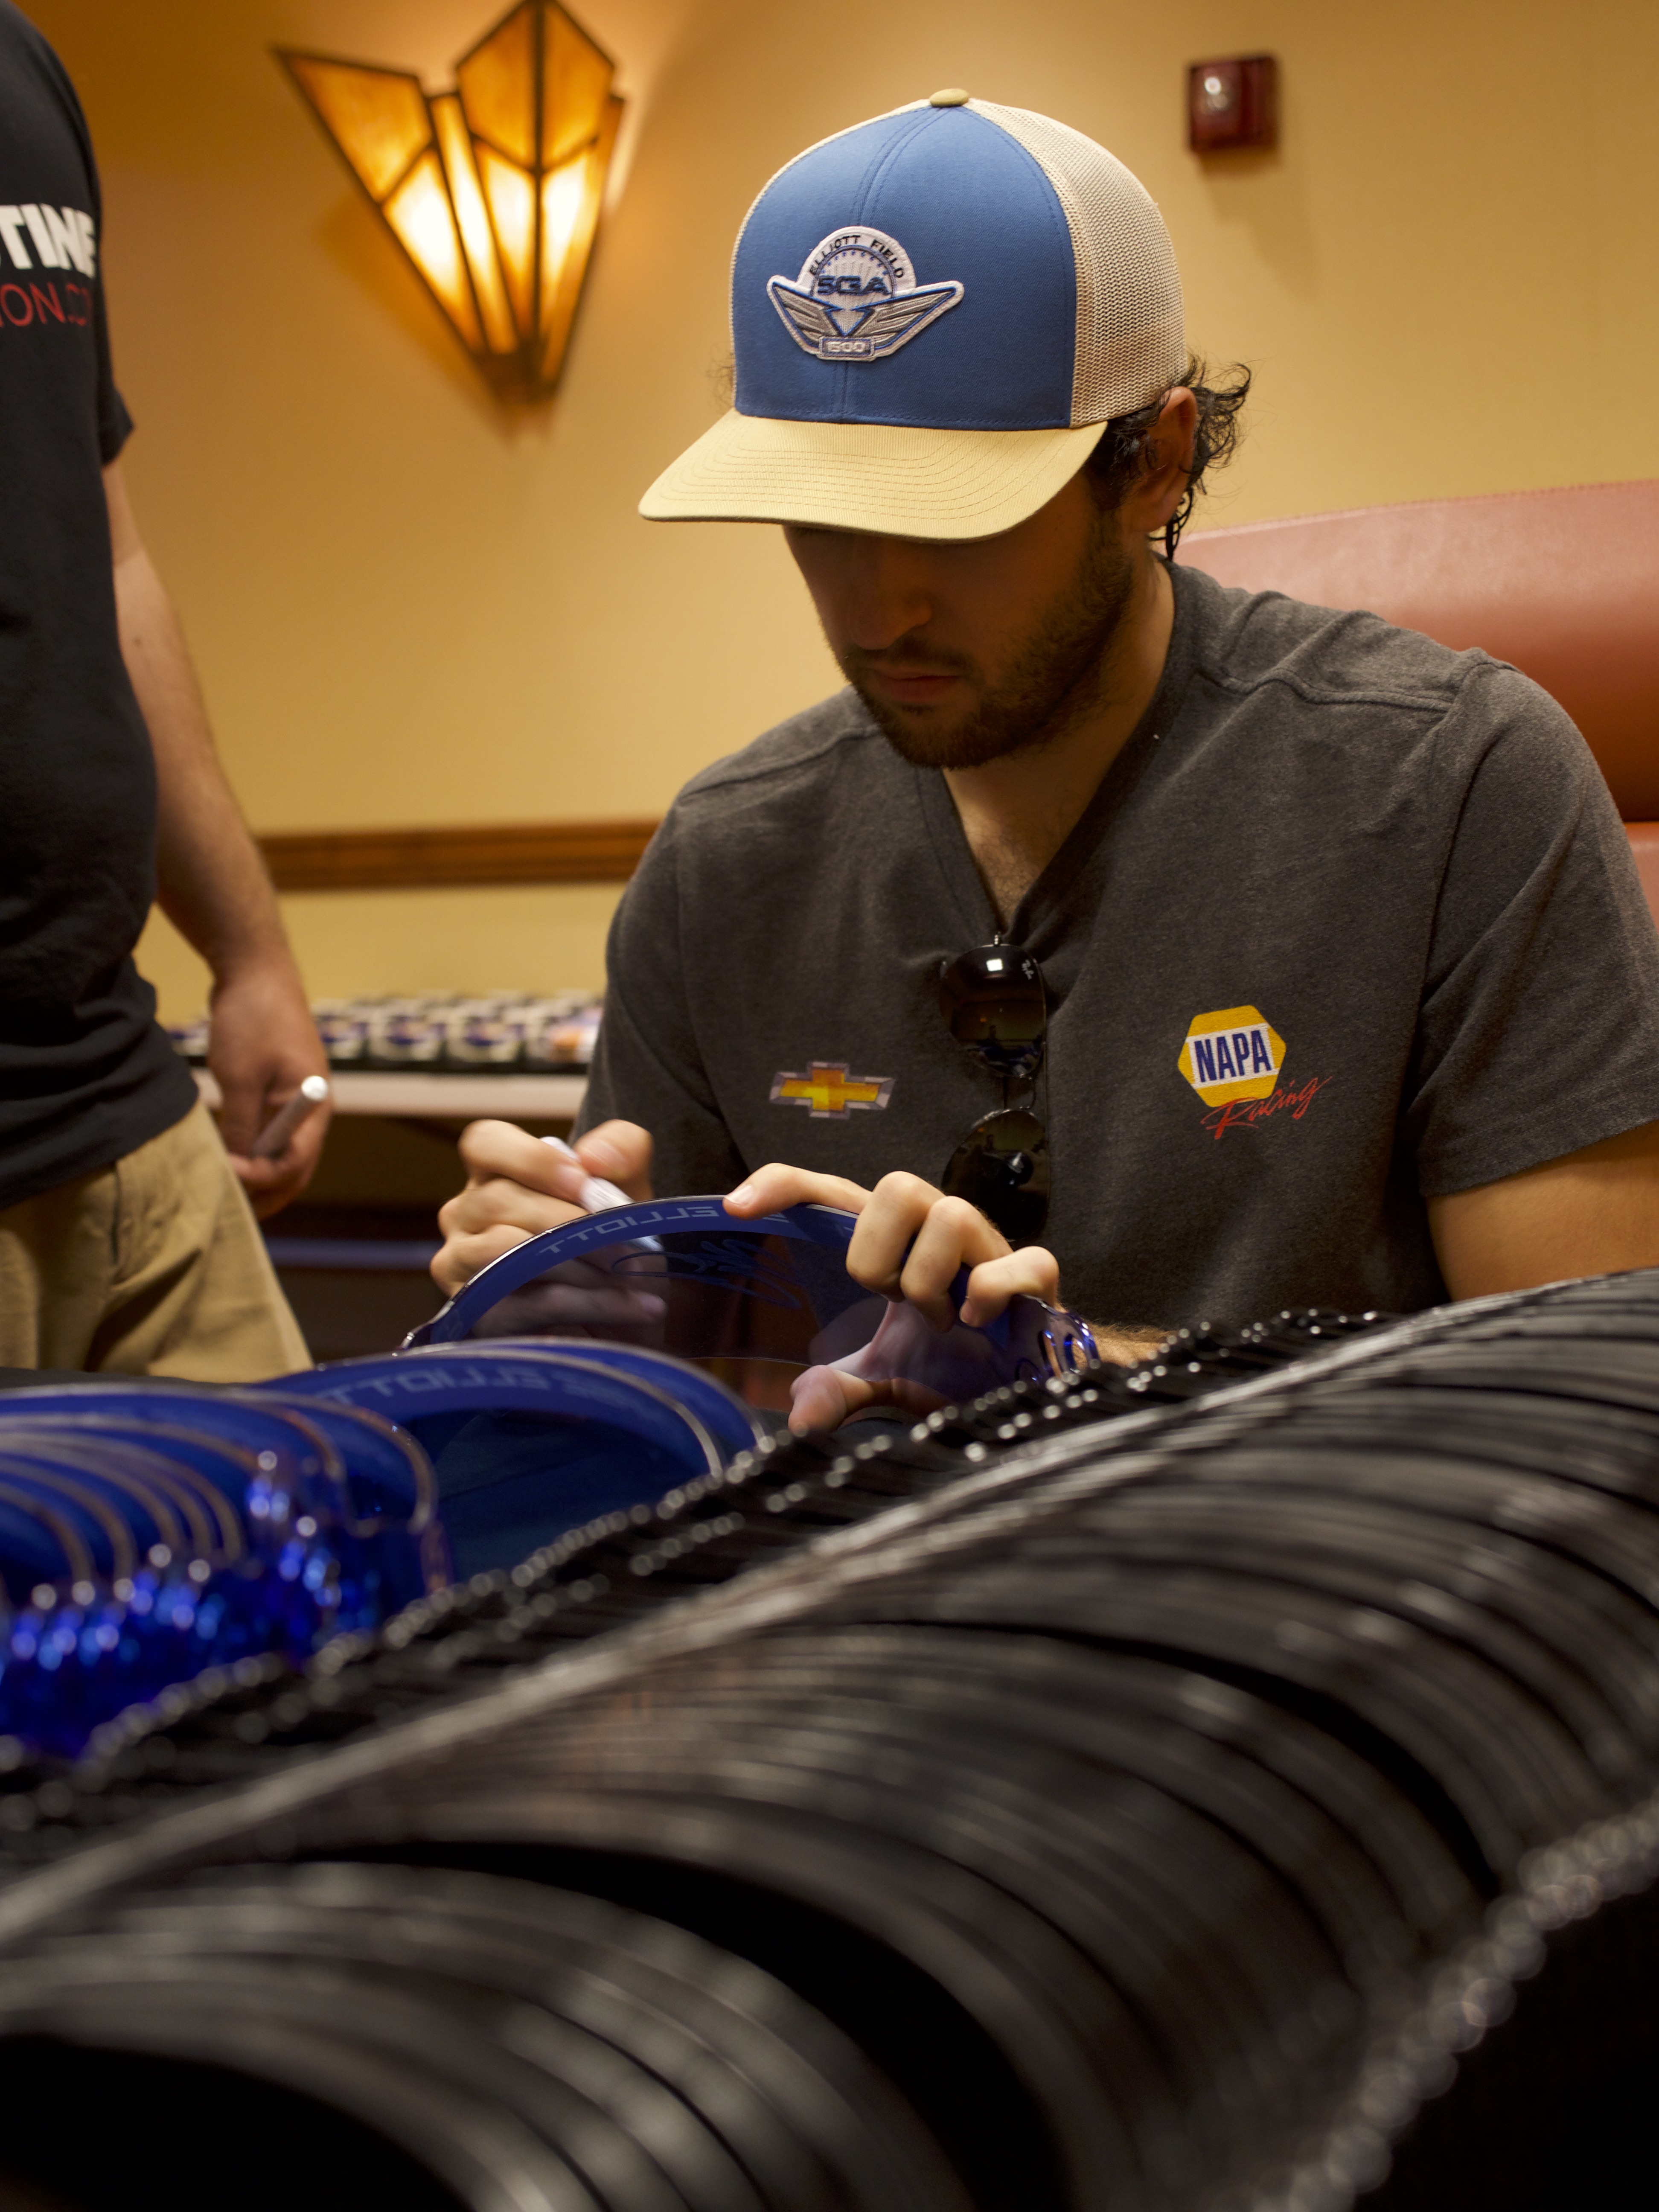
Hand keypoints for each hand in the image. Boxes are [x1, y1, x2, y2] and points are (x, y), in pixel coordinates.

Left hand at [208, 957, 330, 1218]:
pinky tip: (219, 1156)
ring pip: (277, 1154)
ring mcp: (292, 1103)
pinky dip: (245, 1150)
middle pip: (293, 1168)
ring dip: (253, 1173)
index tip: (229, 1175)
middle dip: (263, 1191)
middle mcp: (309, 1111)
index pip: (297, 1162)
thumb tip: (234, 1167)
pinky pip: (263, 1134)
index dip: (264, 1177)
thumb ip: (241, 1125)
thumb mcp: (242, 1076)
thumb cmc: (253, 1020)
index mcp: (314, 1106)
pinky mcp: (273, 1093)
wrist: (255, 971)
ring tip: (219, 1188)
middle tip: (226, 1207)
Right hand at [433, 1119, 652, 1295]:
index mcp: (495, 1174)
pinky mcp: (475, 1314)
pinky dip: (587, 1303)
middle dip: (566, 1220)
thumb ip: (622, 1151)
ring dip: (575, 1262)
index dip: (531, 1158)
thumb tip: (594, 1157)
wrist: (619, 1314)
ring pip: (503, 1251)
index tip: (582, 1182)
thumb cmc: (610, 1242)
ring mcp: (460, 1265)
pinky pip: (526, 1303)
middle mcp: (465, 1215)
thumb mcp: (628, 1189)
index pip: (485, 1142)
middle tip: (621, 1240)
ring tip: (626, 1274)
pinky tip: (631, 1306)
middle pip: (497, 1200)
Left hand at [724, 1164, 1059, 1432]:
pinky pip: (1019, 1260)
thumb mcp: (883, 1381)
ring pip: (951, 1214)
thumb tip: (802, 1414)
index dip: (785, 1186)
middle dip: (877, 1251)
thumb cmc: (950, 1365)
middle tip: (887, 1302)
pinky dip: (992, 1292)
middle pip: (898, 1184)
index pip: (833, 1192)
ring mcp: (989, 1248)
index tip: (735, 1207)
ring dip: (930, 1280)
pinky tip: (978, 1325)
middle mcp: (939, 1230)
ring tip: (939, 1322)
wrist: (1025, 1388)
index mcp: (896, 1244)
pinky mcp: (1034, 1275)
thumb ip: (839, 1391)